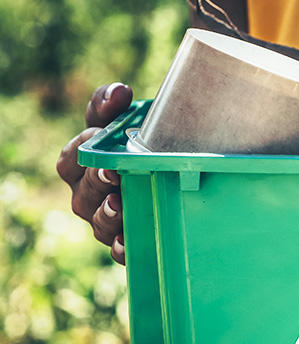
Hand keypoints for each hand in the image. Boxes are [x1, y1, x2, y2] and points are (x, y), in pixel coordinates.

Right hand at [56, 83, 133, 264]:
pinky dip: (123, 246)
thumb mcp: (128, 122)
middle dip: (96, 180)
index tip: (97, 133)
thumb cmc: (144, 147)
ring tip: (120, 204)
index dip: (81, 145)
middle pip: (83, 192)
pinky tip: (129, 241)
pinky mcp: (128, 243)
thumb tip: (119, 92)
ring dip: (107, 214)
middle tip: (112, 171)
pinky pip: (119, 250)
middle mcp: (89, 196)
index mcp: (83, 166)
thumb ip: (114, 105)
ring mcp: (107, 221)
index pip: (71, 157)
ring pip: (98, 222)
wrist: (182, 179)